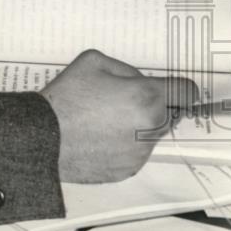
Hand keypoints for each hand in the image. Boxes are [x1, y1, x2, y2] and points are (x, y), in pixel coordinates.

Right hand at [40, 49, 198, 182]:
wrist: (43, 137)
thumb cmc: (66, 97)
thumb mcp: (93, 61)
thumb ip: (126, 69)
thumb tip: (140, 81)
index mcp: (146, 97)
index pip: (186, 91)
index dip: (178, 86)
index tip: (168, 87)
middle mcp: (151, 127)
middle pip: (171, 113)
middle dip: (154, 105)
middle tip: (122, 100)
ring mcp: (141, 152)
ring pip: (152, 133)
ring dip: (139, 125)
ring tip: (105, 120)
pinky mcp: (129, 169)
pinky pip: (137, 152)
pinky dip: (124, 144)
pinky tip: (99, 137)